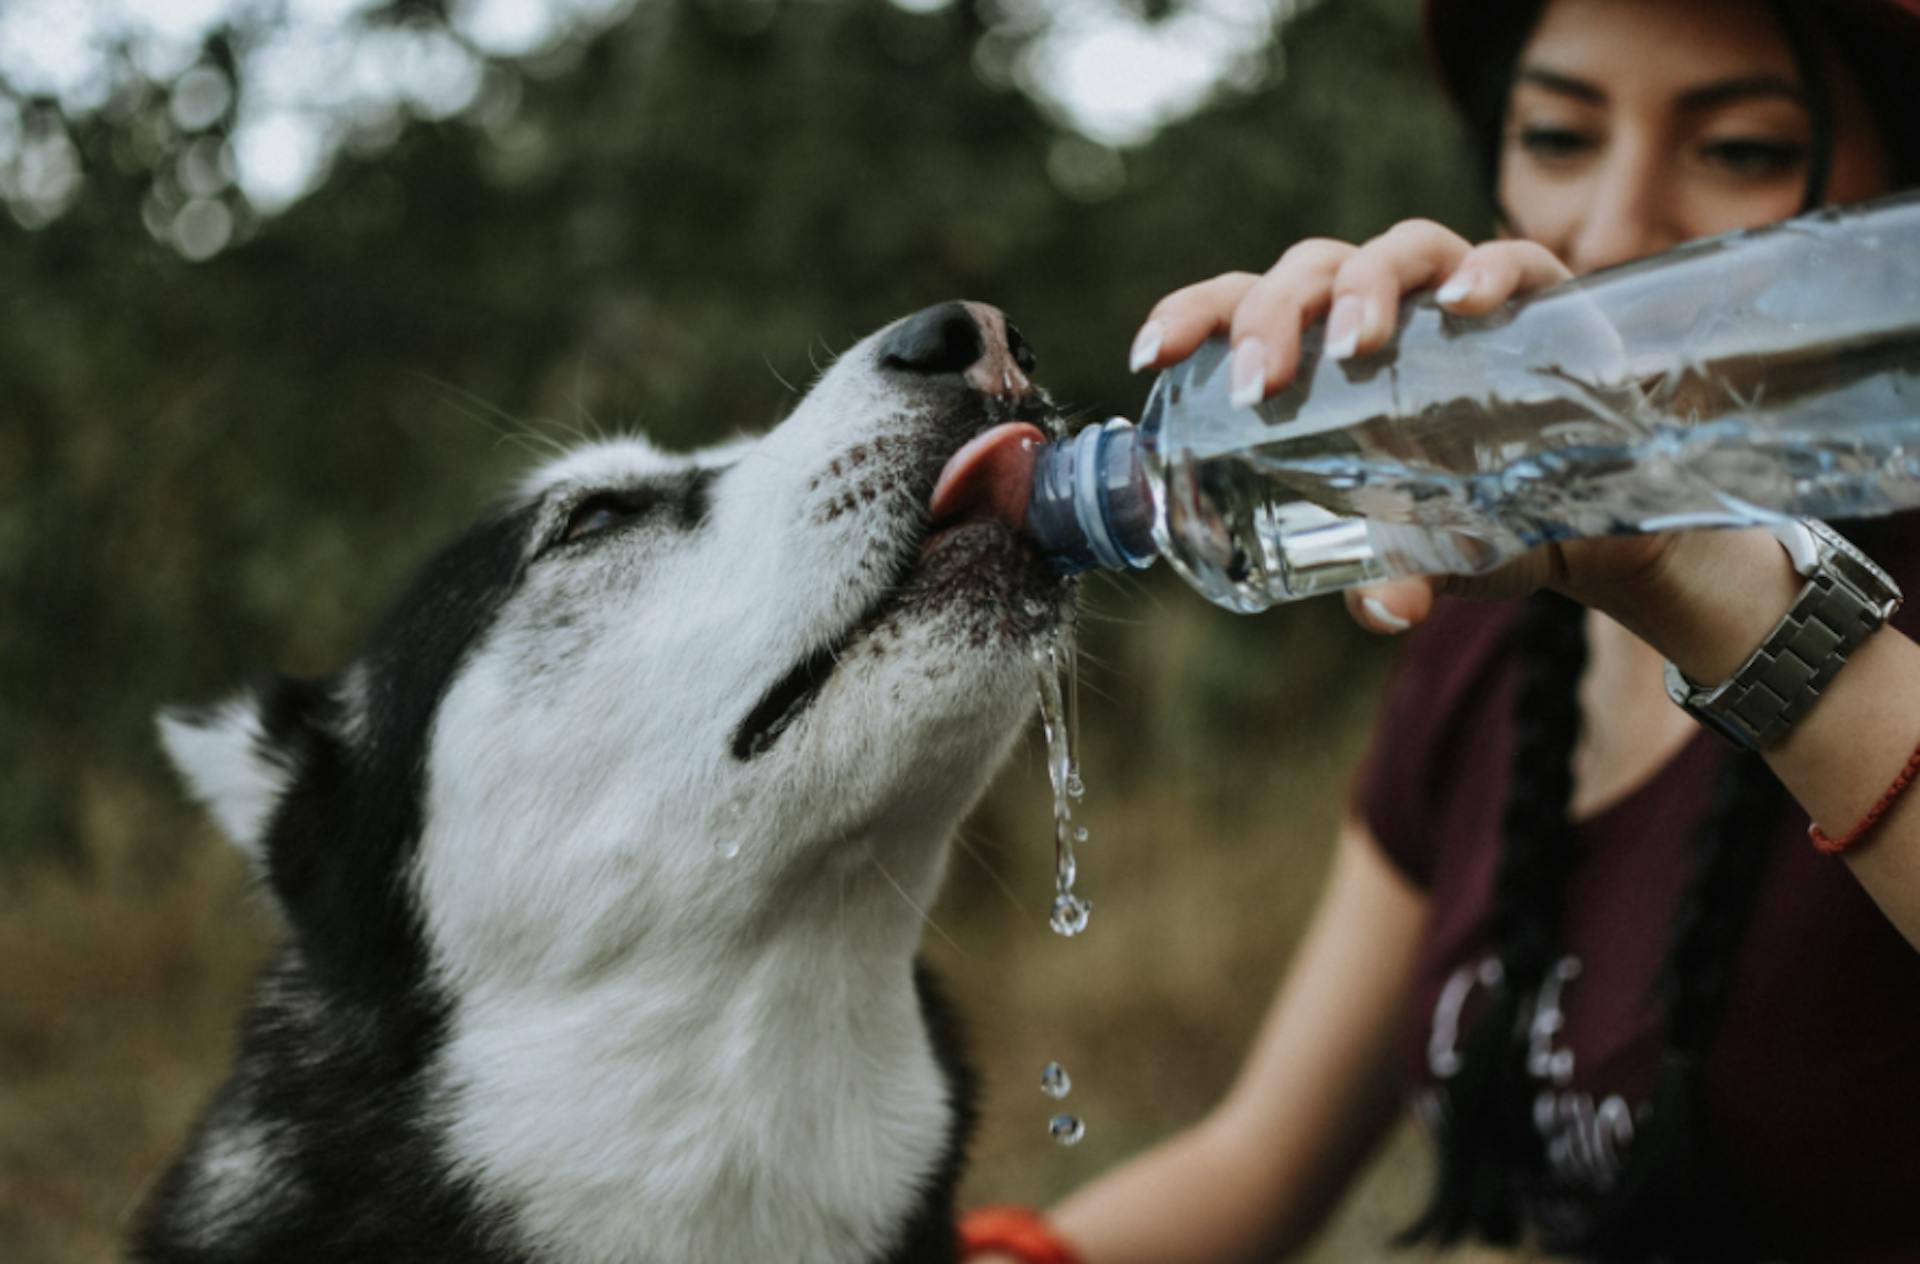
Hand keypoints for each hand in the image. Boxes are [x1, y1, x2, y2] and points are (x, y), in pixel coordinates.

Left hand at [1129, 218, 1685, 633]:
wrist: (1593, 522)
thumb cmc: (1478, 518)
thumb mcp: (1425, 555)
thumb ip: (1394, 576)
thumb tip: (1387, 608)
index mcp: (1327, 358)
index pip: (1245, 306)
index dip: (1193, 315)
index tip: (1150, 355)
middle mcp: (1389, 312)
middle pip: (1312, 271)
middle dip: (1273, 316)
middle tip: (1259, 385)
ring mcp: (1463, 298)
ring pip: (1400, 248)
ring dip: (1366, 286)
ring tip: (1354, 344)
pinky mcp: (1546, 300)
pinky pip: (1516, 260)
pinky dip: (1491, 271)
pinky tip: (1469, 304)